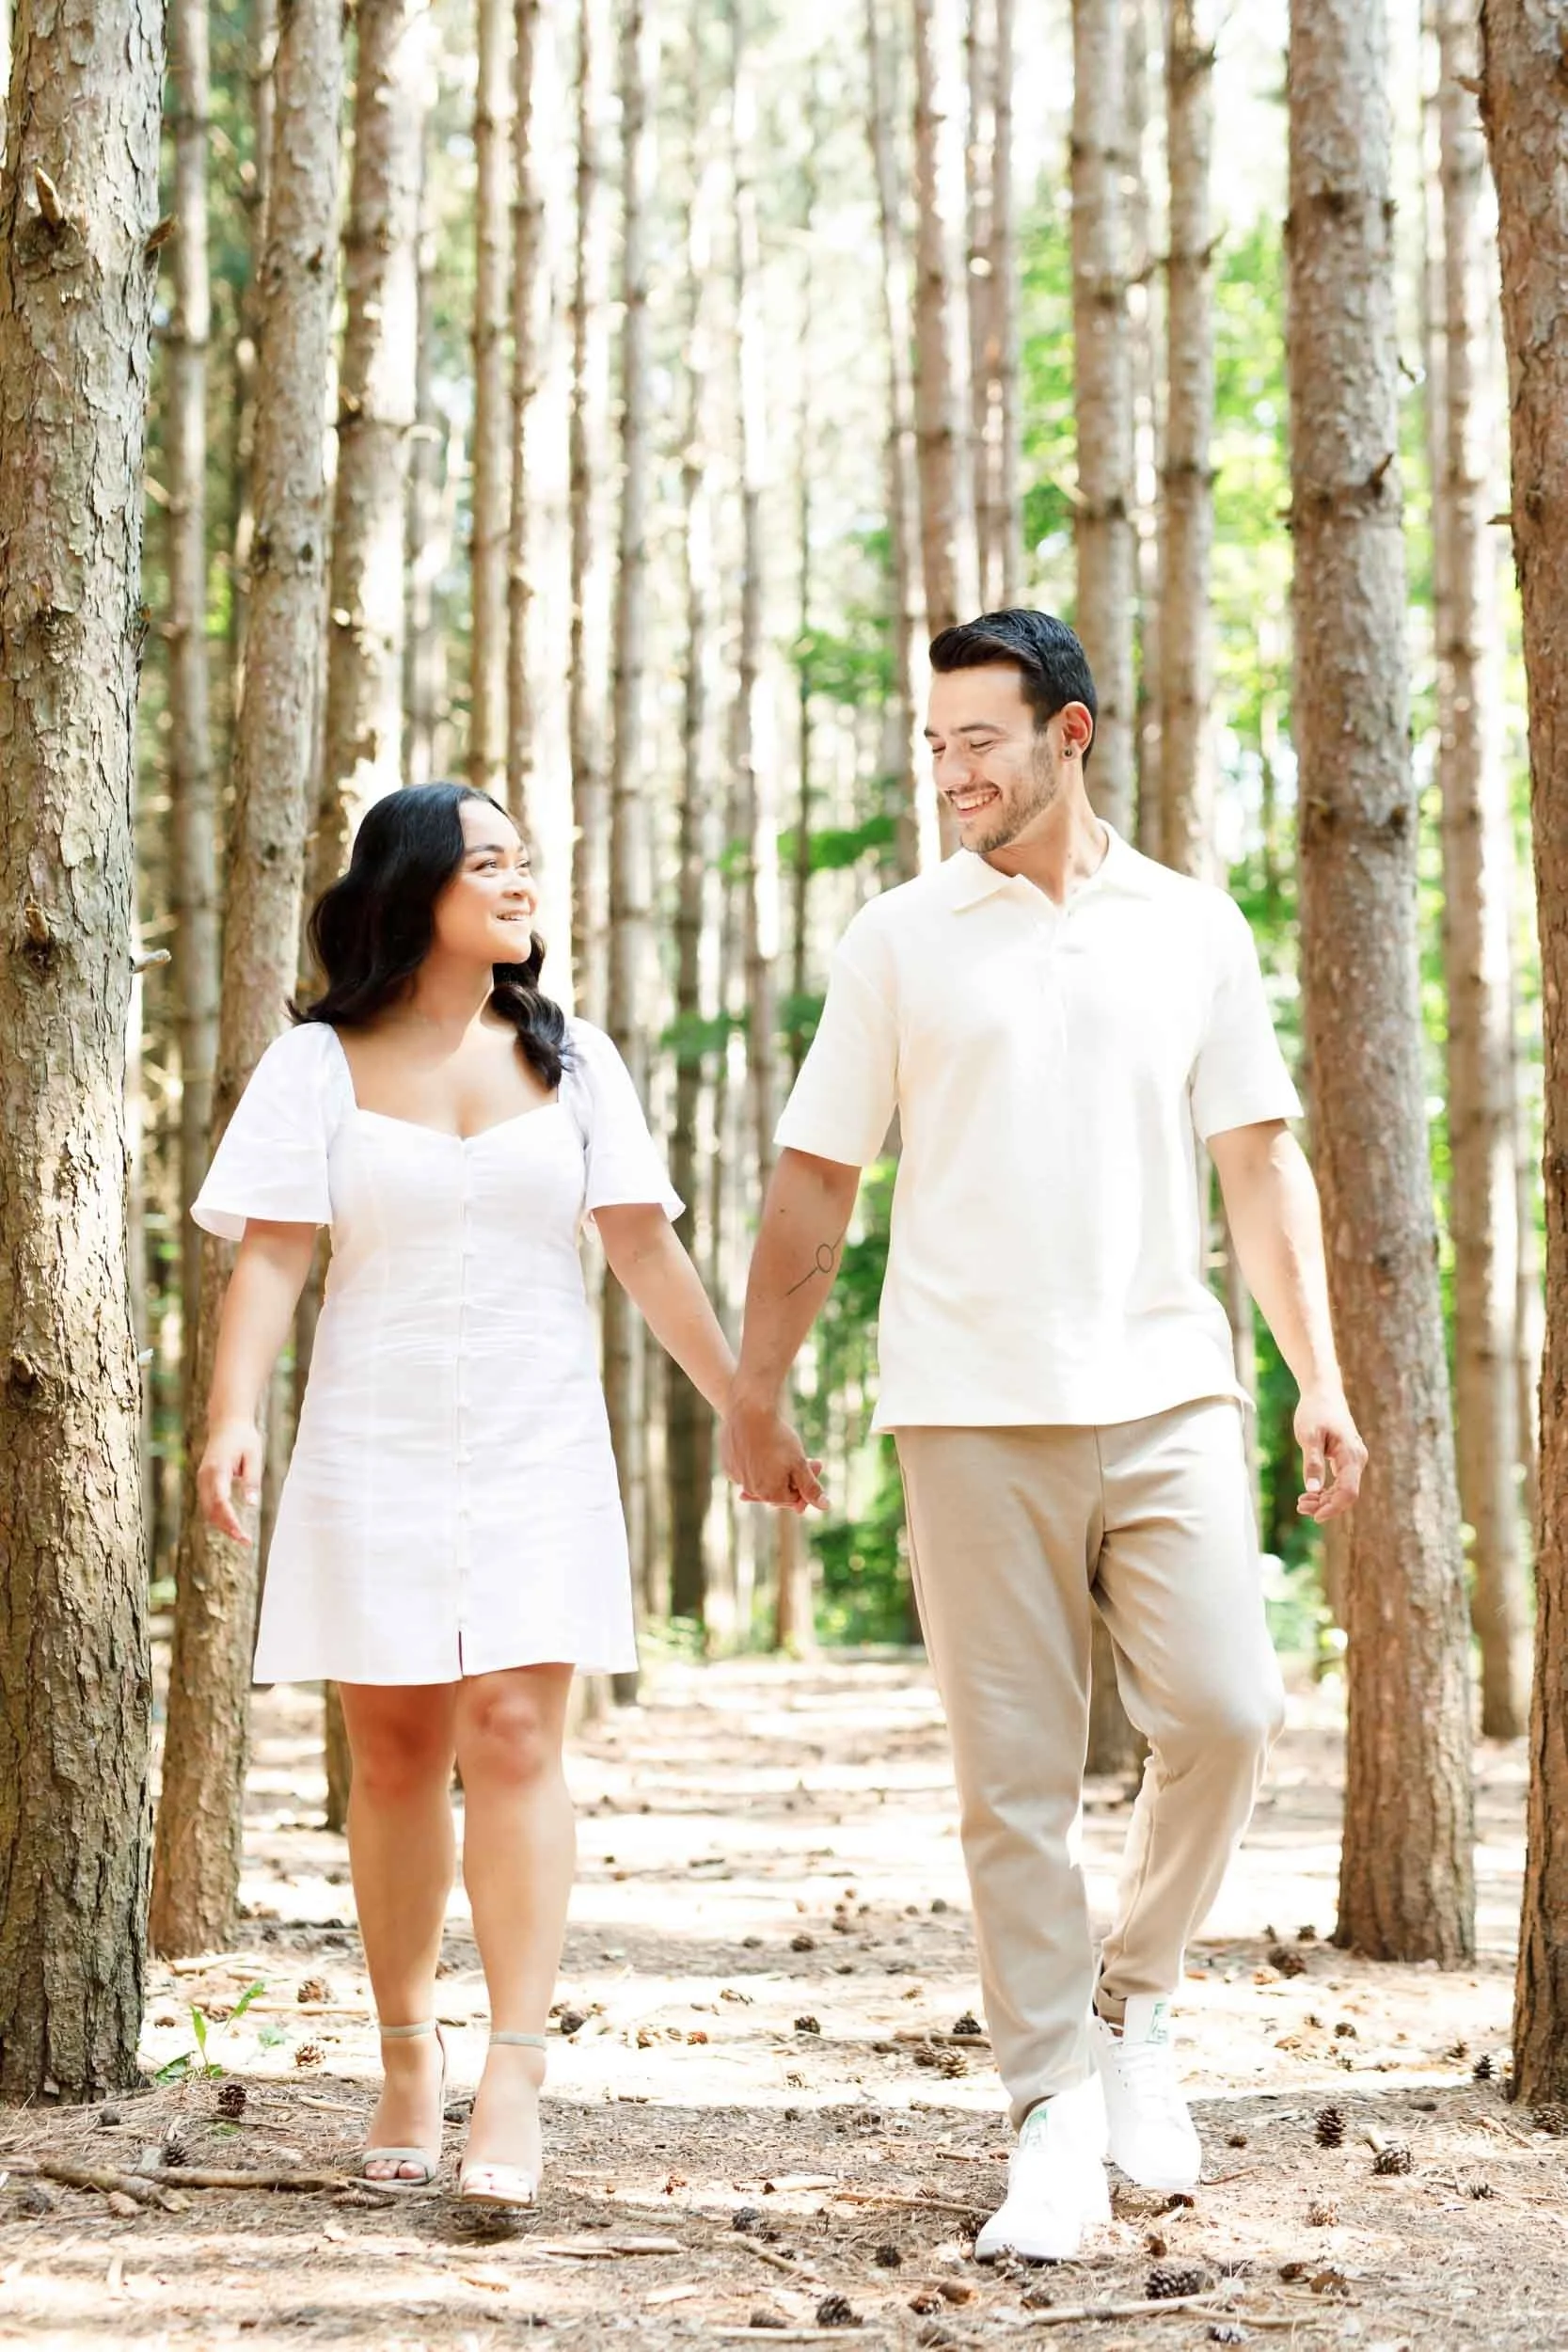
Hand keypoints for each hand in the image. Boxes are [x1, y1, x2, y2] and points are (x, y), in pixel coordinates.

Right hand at [197, 1416, 264, 1544]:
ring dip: (222, 1525)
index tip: (241, 1535)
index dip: (230, 1521)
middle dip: (227, 1528)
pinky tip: (231, 1525)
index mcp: (217, 1470)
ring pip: (208, 1510)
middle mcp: (205, 1477)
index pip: (221, 1502)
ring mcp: (202, 1480)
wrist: (227, 1423)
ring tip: (241, 1537)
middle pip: (212, 1510)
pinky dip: (218, 1517)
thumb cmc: (244, 1439)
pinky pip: (208, 1504)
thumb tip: (251, 1505)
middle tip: (245, 1541)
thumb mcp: (254, 1456)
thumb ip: (251, 1480)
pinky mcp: (204, 1482)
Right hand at [721, 1388, 825, 1513]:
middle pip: (776, 1489)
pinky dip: (755, 1463)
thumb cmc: (777, 1438)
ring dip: (773, 1469)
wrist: (749, 1412)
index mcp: (770, 1494)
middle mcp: (751, 1490)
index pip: (794, 1497)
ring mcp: (737, 1477)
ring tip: (782, 1452)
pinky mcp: (728, 1464)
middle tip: (805, 1457)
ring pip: (760, 1479)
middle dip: (791, 1476)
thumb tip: (825, 1506)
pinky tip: (762, 1448)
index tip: (816, 1462)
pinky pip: (745, 1470)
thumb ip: (811, 1487)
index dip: (807, 1482)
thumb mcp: (799, 1463)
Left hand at [1294, 1388, 1366, 1522]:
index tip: (1314, 1517)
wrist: (1322, 1391)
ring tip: (1301, 1502)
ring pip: (1343, 1489)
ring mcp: (1353, 1459)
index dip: (1333, 1508)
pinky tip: (1309, 1493)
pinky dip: (1326, 1490)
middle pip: (1346, 1494)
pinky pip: (1340, 1481)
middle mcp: (1357, 1459)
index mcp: (1351, 1455)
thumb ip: (1312, 1462)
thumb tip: (1312, 1489)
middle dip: (1324, 1505)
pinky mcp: (1346, 1458)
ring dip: (1324, 1499)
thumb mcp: (1308, 1436)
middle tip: (1299, 1506)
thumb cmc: (1315, 1411)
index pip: (1348, 1492)